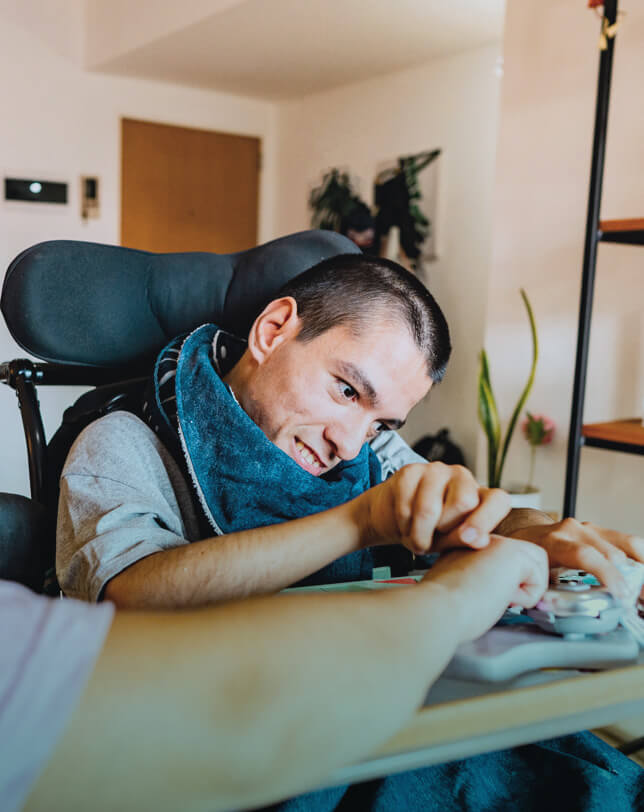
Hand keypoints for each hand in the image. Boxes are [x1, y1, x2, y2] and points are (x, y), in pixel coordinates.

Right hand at [358, 462, 510, 554]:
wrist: (396, 517)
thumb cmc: (431, 530)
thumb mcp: (451, 540)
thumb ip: (465, 540)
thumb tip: (480, 540)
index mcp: (480, 495)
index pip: (498, 500)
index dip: (485, 520)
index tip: (470, 539)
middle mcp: (462, 476)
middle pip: (463, 502)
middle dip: (445, 528)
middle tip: (436, 536)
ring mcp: (436, 470)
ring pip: (429, 508)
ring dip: (419, 534)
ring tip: (418, 539)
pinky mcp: (410, 471)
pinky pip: (406, 505)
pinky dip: (403, 524)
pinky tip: (405, 525)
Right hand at [420, 535, 548, 642]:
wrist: (440, 606)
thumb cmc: (444, 605)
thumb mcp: (461, 583)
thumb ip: (481, 577)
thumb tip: (502, 589)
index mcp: (468, 544)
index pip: (503, 560)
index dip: (501, 582)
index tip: (480, 595)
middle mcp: (484, 537)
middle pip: (523, 560)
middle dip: (519, 585)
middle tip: (493, 596)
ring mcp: (500, 541)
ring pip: (535, 569)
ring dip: (522, 591)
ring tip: (493, 595)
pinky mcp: (515, 552)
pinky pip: (538, 582)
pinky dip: (524, 598)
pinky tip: (499, 596)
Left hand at [505, 517, 643, 597]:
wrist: (526, 534)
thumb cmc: (530, 558)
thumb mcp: (532, 576)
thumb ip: (546, 593)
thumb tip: (560, 611)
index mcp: (554, 542)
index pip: (585, 555)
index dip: (606, 574)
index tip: (621, 594)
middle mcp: (573, 531)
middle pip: (612, 554)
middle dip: (626, 580)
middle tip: (630, 601)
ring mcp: (588, 528)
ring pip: (627, 545)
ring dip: (637, 570)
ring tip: (640, 591)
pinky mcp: (600, 531)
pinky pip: (628, 542)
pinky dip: (639, 559)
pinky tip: (640, 575)